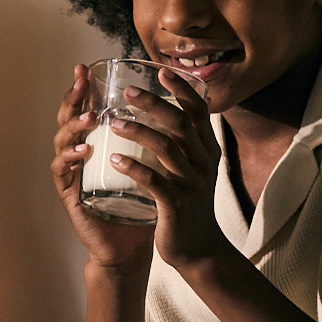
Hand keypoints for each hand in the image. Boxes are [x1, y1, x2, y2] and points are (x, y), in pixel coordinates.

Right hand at [51, 64, 154, 268]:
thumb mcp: (152, 165)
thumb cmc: (142, 203)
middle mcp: (79, 155)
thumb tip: (186, 110)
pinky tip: (85, 149)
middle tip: (80, 81)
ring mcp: (72, 174)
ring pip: (62, 141)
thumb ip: (160, 140)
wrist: (132, 245)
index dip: (82, 89)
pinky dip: (71, 157)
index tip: (85, 68)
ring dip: (74, 125)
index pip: (84, 109)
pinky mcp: (69, 195)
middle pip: (67, 118)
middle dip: (72, 97)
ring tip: (90, 116)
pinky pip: (64, 171)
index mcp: (95, 144)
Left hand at [106, 68, 230, 268]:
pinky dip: (134, 168)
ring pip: (166, 149)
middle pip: (181, 124)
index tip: (162, 72)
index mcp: (208, 150)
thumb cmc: (189, 203)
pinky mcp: (176, 205)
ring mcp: (191, 184)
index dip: (182, 90)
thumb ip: (187, 142)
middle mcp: (203, 163)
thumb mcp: (195, 168)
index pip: (199, 112)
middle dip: (155, 103)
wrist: (199, 249)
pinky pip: (154, 182)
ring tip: (113, 122)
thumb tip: (174, 109)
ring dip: (138, 131)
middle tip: (129, 92)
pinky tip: (114, 160)